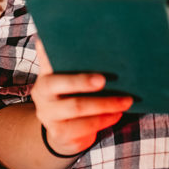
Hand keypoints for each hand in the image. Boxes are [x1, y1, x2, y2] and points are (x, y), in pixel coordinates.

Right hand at [30, 38, 132, 155]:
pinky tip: (118, 114)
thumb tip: (105, 35)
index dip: (48, 50)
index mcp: (46, 74)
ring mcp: (49, 115)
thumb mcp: (73, 78)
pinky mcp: (60, 133)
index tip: (60, 41)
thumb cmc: (75, 96)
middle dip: (82, 81)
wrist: (64, 132)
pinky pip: (85, 126)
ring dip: (106, 103)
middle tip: (104, 79)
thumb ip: (79, 61)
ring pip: (77, 107)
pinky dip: (105, 119)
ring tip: (127, 100)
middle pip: (60, 84)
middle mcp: (42, 93)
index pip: (46, 58)